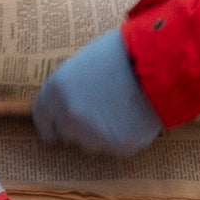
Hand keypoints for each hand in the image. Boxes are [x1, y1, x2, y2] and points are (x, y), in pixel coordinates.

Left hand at [30, 28, 160, 155]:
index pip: (43, 122)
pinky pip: (119, 146)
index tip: (59, 127)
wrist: (157, 59)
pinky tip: (137, 115)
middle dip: (81, 126)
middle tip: (102, 109)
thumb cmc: (121, 52)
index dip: (52, 124)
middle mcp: (68, 118)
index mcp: (55, 92)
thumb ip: (70, 89)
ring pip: (94, 142)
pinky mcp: (119, 147)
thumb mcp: (83, 63)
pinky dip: (126, 136)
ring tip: (123, 108)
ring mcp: (93, 136)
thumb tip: (69, 105)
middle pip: (68, 134)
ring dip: (103, 132)